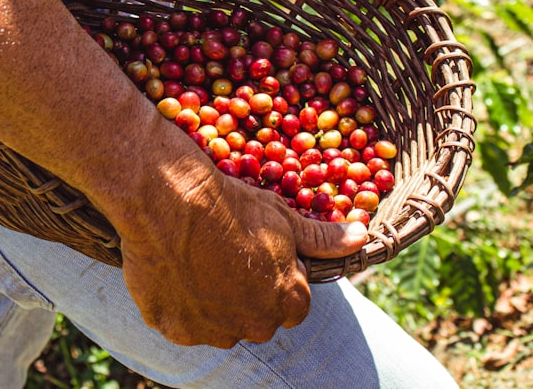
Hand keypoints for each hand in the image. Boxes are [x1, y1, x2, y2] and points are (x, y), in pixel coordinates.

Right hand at [117, 163, 366, 347]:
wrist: (171, 200)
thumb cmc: (232, 206)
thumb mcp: (284, 218)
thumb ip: (323, 239)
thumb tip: (361, 236)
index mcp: (288, 302)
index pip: (293, 302)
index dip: (278, 277)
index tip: (260, 254)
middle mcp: (254, 327)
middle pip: (256, 317)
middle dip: (246, 294)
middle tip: (227, 254)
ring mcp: (211, 331)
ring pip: (218, 323)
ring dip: (212, 302)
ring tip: (198, 259)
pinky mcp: (172, 328)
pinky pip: (181, 321)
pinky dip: (179, 302)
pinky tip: (174, 268)